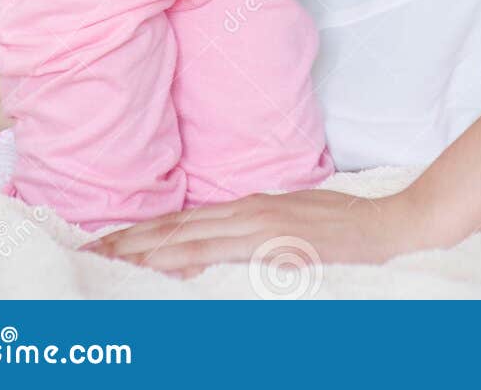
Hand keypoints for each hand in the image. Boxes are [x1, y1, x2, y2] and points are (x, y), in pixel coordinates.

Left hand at [82, 186, 448, 278]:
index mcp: (250, 210)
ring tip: (105, 262)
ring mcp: (260, 229)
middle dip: (128, 244)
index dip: (140, 235)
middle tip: (85, 256)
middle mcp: (247, 214)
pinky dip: (184, 260)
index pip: (182, 224)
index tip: (102, 246)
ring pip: (187, 240)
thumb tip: (223, 245)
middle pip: (174, 230)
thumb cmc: (351, 229)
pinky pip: (219, 255)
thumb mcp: (297, 225)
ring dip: (143, 252)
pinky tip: (161, 269)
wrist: (396, 227)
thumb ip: (258, 233)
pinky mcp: (275, 245)